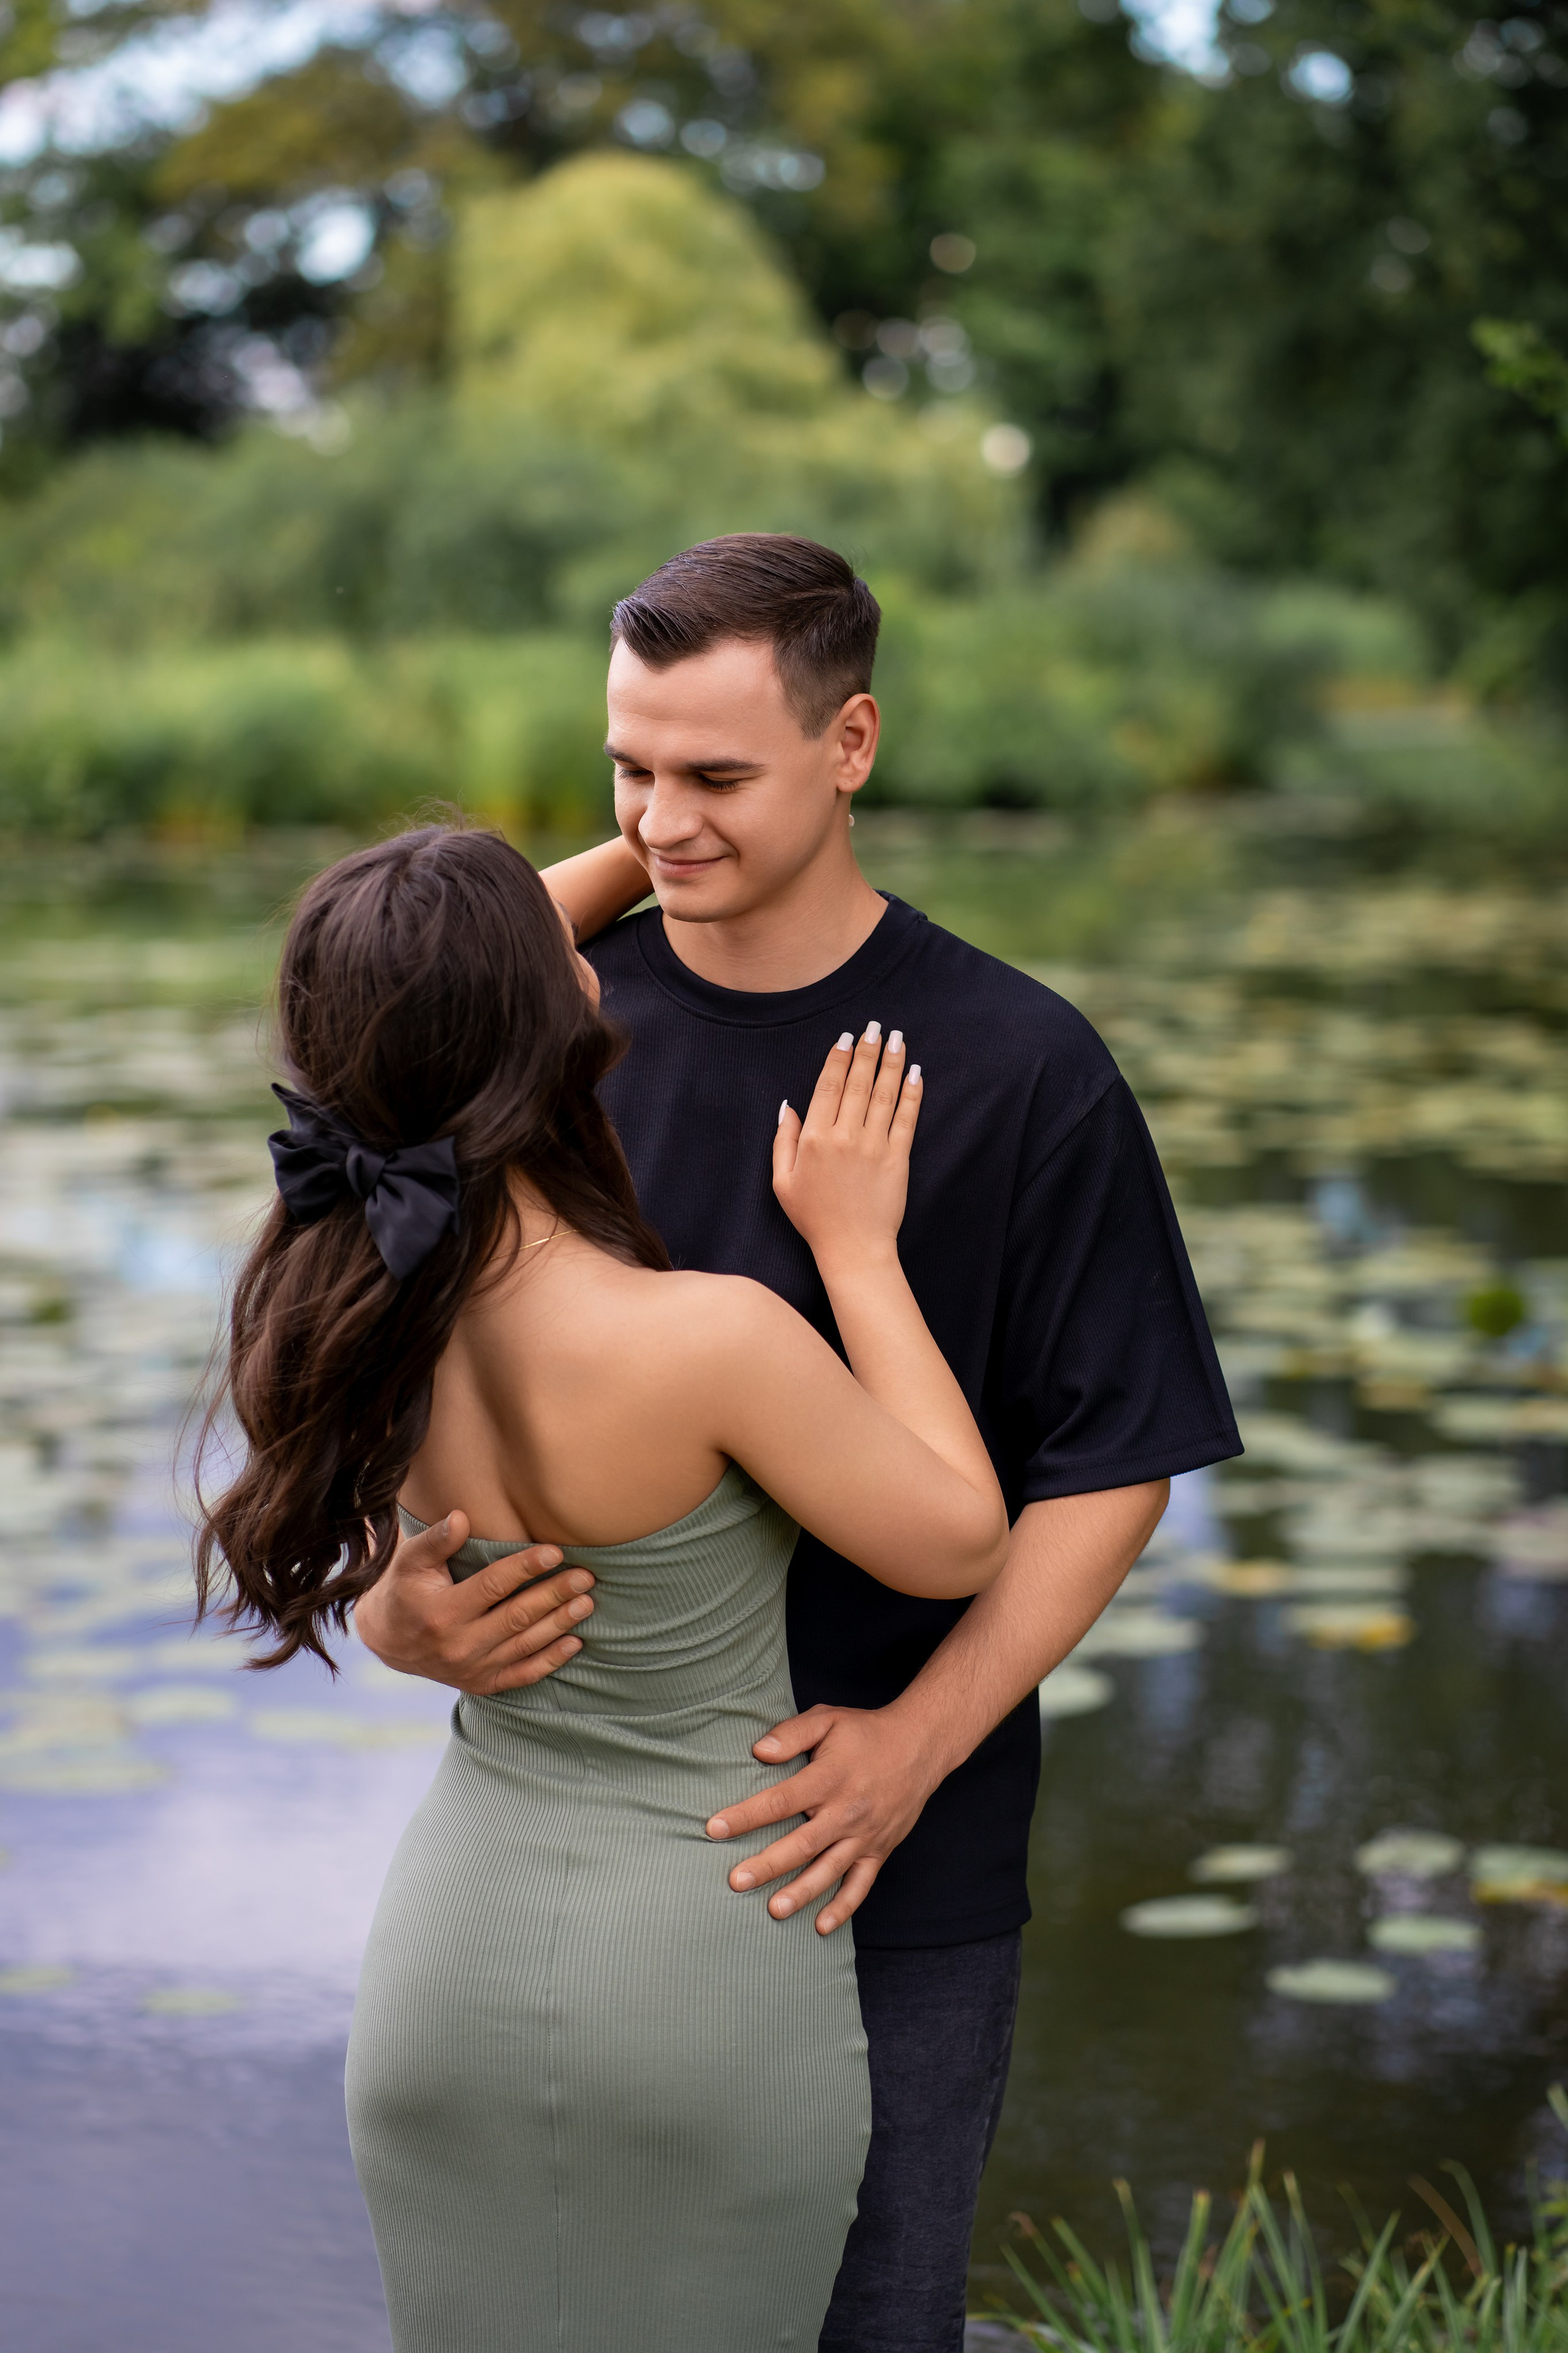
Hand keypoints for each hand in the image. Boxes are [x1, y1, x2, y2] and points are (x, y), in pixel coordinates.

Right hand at [352, 1513, 595, 1697]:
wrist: (389, 1641)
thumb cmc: (406, 1589)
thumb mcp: (411, 1561)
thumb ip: (437, 1540)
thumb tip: (461, 1517)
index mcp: (441, 1612)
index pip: (492, 1586)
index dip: (525, 1568)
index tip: (556, 1552)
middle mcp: (458, 1645)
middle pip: (516, 1617)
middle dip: (554, 1595)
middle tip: (585, 1577)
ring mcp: (471, 1669)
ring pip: (524, 1646)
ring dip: (559, 1625)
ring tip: (587, 1603)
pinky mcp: (481, 1684)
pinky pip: (522, 1676)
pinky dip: (550, 1661)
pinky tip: (575, 1643)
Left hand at [705, 1702, 940, 1933]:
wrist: (921, 1745)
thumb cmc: (866, 1731)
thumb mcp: (828, 1719)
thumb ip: (791, 1734)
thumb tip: (758, 1752)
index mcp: (829, 1778)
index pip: (781, 1800)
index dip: (746, 1815)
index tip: (714, 1828)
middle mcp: (846, 1811)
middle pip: (802, 1843)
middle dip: (767, 1865)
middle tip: (736, 1882)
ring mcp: (864, 1834)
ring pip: (829, 1870)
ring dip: (801, 1892)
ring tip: (773, 1910)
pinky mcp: (879, 1849)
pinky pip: (861, 1884)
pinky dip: (843, 1907)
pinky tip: (821, 1926)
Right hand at [772, 1024, 920, 1266]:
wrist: (853, 1248)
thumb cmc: (814, 1218)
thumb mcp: (783, 1182)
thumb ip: (783, 1141)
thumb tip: (787, 1106)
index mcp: (815, 1139)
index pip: (828, 1087)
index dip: (838, 1059)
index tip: (847, 1038)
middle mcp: (845, 1137)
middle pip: (859, 1083)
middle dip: (868, 1051)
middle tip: (876, 1026)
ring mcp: (874, 1146)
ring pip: (884, 1094)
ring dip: (892, 1063)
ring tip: (898, 1039)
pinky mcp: (898, 1158)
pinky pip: (906, 1119)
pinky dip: (912, 1094)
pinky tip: (915, 1074)